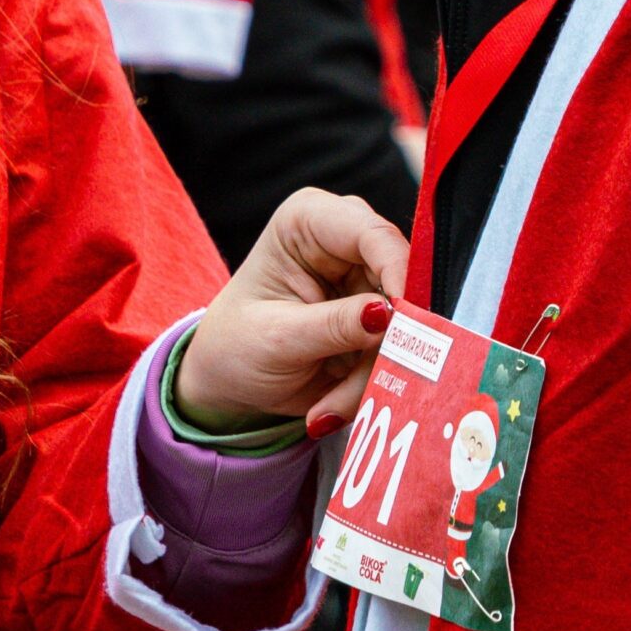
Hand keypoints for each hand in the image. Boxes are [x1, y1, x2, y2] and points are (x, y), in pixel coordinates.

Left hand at [177, 188, 408, 438]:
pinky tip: (331, 404)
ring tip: (327, 408)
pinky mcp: (378, 318)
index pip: (371, 234)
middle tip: (361, 389)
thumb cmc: (237, 345)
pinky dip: (370, 384)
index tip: (401, 323)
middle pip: (398, 282)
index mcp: (309, 221)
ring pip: (402, 326)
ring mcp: (365, 280)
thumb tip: (388, 315)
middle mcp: (345, 241)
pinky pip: (397, 352)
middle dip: (383, 343)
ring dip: (372, 375)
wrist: (229, 380)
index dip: (397, 272)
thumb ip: (334, 325)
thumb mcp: (277, 338)